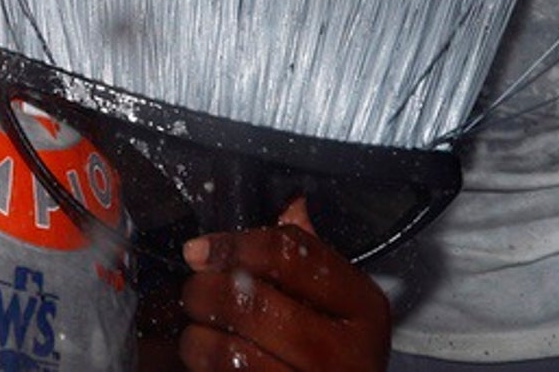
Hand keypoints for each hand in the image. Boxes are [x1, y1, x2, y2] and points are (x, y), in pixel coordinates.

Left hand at [178, 200, 391, 370]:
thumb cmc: (339, 350)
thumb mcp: (340, 300)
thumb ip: (310, 254)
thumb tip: (290, 202)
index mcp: (363, 305)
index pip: (288, 255)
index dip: (234, 245)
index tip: (201, 249)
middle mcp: (346, 352)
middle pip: (252, 302)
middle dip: (206, 291)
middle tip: (195, 290)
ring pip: (230, 353)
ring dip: (197, 337)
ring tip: (197, 330)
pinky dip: (204, 366)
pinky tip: (207, 358)